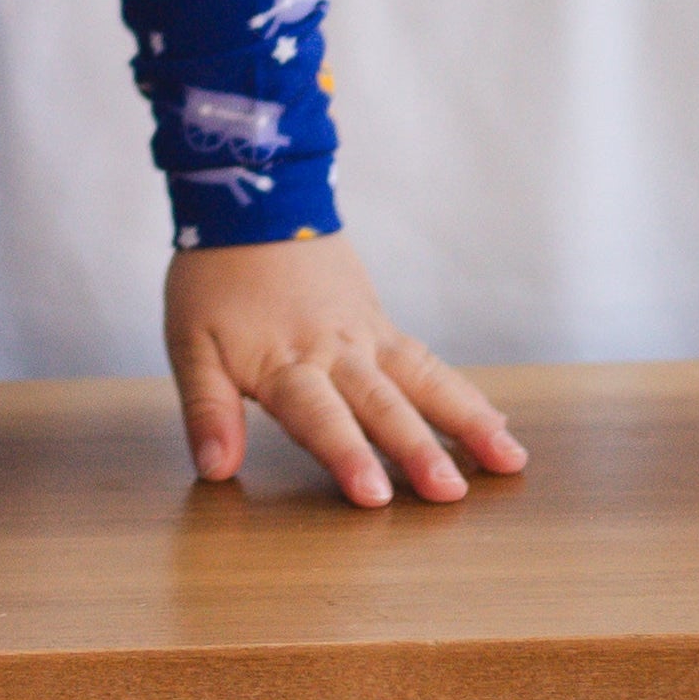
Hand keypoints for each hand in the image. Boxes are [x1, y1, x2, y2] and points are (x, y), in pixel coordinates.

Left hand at [163, 234, 524, 510]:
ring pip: (423, 380)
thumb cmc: (214, 279)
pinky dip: (464, 393)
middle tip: (450, 493)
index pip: (319, 417)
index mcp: (284, 361)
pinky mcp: (382, 323)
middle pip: (381, 404)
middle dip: (417, 451)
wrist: (253, 202)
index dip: (346, 455)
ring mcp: (366, 335)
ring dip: (466, 421)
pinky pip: (428, 361)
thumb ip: (207, 410)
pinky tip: (496, 423)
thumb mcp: (189, 344)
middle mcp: (334, 351)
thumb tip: (215, 470)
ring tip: (508, 460)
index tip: (374, 496)